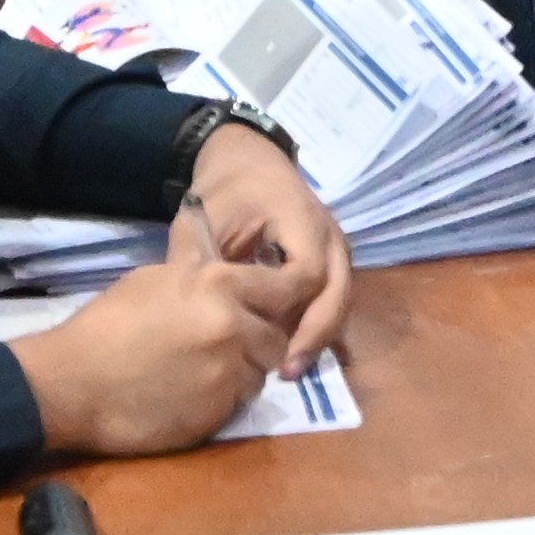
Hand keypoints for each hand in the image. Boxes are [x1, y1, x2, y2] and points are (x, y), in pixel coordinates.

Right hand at [19, 208, 290, 455]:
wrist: (72, 383)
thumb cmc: (106, 326)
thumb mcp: (156, 280)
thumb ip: (202, 279)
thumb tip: (226, 276)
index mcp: (218, 284)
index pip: (285, 288)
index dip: (282, 300)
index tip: (273, 308)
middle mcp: (234, 325)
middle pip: (278, 336)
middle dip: (261, 341)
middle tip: (233, 347)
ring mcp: (229, 372)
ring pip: (261, 372)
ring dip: (243, 373)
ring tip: (205, 372)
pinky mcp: (219, 412)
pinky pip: (240, 403)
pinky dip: (224, 400)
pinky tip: (192, 395)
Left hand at [190, 123, 352, 369]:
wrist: (248, 163)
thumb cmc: (224, 193)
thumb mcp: (200, 222)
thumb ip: (198, 267)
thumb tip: (193, 318)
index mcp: (300, 216)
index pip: (308, 271)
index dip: (288, 306)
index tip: (260, 332)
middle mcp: (329, 234)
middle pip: (339, 291)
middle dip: (315, 334)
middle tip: (287, 371)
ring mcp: (337, 248)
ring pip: (341, 300)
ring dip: (319, 336)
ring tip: (289, 371)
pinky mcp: (332, 262)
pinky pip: (335, 298)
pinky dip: (319, 326)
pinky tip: (296, 355)